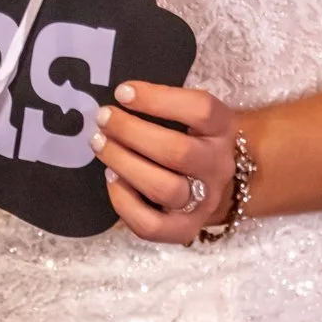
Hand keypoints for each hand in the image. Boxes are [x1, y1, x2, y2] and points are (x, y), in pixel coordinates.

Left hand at [90, 82, 241, 245]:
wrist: (220, 183)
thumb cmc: (193, 136)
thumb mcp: (192, 113)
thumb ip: (163, 103)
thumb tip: (118, 96)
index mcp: (222, 129)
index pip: (201, 110)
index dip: (158, 99)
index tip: (123, 92)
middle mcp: (218, 166)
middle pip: (178, 152)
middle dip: (131, 132)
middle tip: (103, 118)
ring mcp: (204, 201)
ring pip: (164, 189)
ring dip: (124, 163)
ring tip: (99, 144)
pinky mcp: (185, 229)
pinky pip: (151, 225)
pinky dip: (123, 202)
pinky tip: (111, 177)